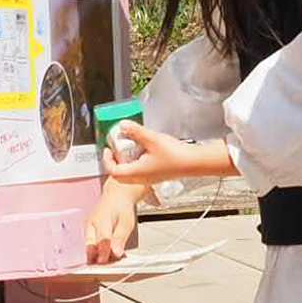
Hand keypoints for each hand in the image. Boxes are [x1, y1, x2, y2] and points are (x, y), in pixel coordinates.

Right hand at [83, 185, 139, 264]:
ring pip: (88, 246)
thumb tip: (116, 253)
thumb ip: (120, 238)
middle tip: (103, 266)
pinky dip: (96, 251)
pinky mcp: (87, 231)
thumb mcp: (126, 223)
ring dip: (95, 255)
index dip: (103, 253)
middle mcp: (91, 224)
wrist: (116, 196)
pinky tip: (103, 255)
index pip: (101, 240)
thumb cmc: (121, 208)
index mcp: (102, 219)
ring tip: (104, 261)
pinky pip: (90, 244)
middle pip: (90, 245)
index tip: (105, 262)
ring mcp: (87, 227)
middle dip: (95, 257)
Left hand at [99, 119, 232, 187]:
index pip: (113, 171)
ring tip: (130, 145)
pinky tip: (145, 148)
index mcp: (137, 172)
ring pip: (131, 171)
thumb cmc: (175, 156)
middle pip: (120, 172)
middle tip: (117, 146)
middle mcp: (141, 177)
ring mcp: (149, 177)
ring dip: (127, 159)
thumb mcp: (152, 139)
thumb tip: (122, 125)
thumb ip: (135, 131)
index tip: (107, 148)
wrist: (194, 163)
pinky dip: (137, 160)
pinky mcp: (157, 174)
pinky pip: (140, 169)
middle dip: (116, 159)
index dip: (107, 159)